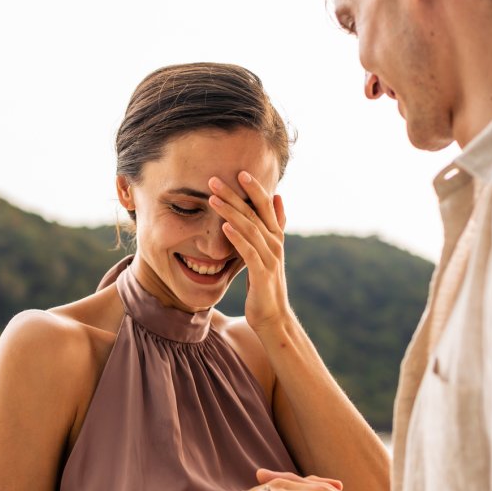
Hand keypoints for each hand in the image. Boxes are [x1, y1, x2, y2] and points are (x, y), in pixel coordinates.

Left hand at [207, 172, 289, 334]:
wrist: (274, 318)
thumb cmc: (266, 286)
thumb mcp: (269, 253)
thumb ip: (272, 226)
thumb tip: (278, 199)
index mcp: (275, 238)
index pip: (265, 206)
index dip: (254, 189)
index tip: (240, 172)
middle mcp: (275, 244)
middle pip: (254, 213)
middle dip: (234, 195)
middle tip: (214, 179)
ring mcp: (270, 259)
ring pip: (249, 229)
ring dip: (230, 212)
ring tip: (213, 198)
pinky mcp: (262, 274)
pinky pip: (248, 252)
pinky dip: (237, 238)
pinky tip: (224, 227)